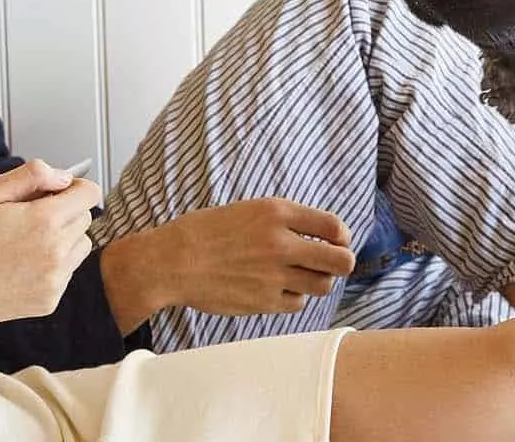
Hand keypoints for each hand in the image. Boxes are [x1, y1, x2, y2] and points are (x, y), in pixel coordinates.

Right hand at [0, 160, 101, 329]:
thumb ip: (31, 176)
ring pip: (80, 246)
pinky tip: (20, 264)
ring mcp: (54, 280)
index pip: (89, 193)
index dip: (72, 187)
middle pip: (85, 219)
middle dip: (64, 211)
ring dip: (62, 239)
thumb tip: (63, 176)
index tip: (54, 191)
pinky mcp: (49, 301)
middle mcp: (56, 253)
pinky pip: (65, 273)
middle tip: (28, 217)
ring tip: (25, 242)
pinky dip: (51, 266)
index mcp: (44, 221)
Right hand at [105, 197, 356, 324]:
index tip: (337, 240)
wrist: (172, 262)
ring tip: (302, 276)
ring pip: (323, 285)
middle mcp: (281, 243)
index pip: (334, 226)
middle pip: (340, 261)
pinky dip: (293, 297)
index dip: (342, 236)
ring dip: (318, 281)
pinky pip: (298, 303)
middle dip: (341, 262)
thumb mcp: (247, 211)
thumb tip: (323, 235)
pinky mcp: (265, 301)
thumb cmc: (205, 233)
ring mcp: (274, 275)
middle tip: (331, 263)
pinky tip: (277, 288)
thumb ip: (284, 221)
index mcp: (276, 213)